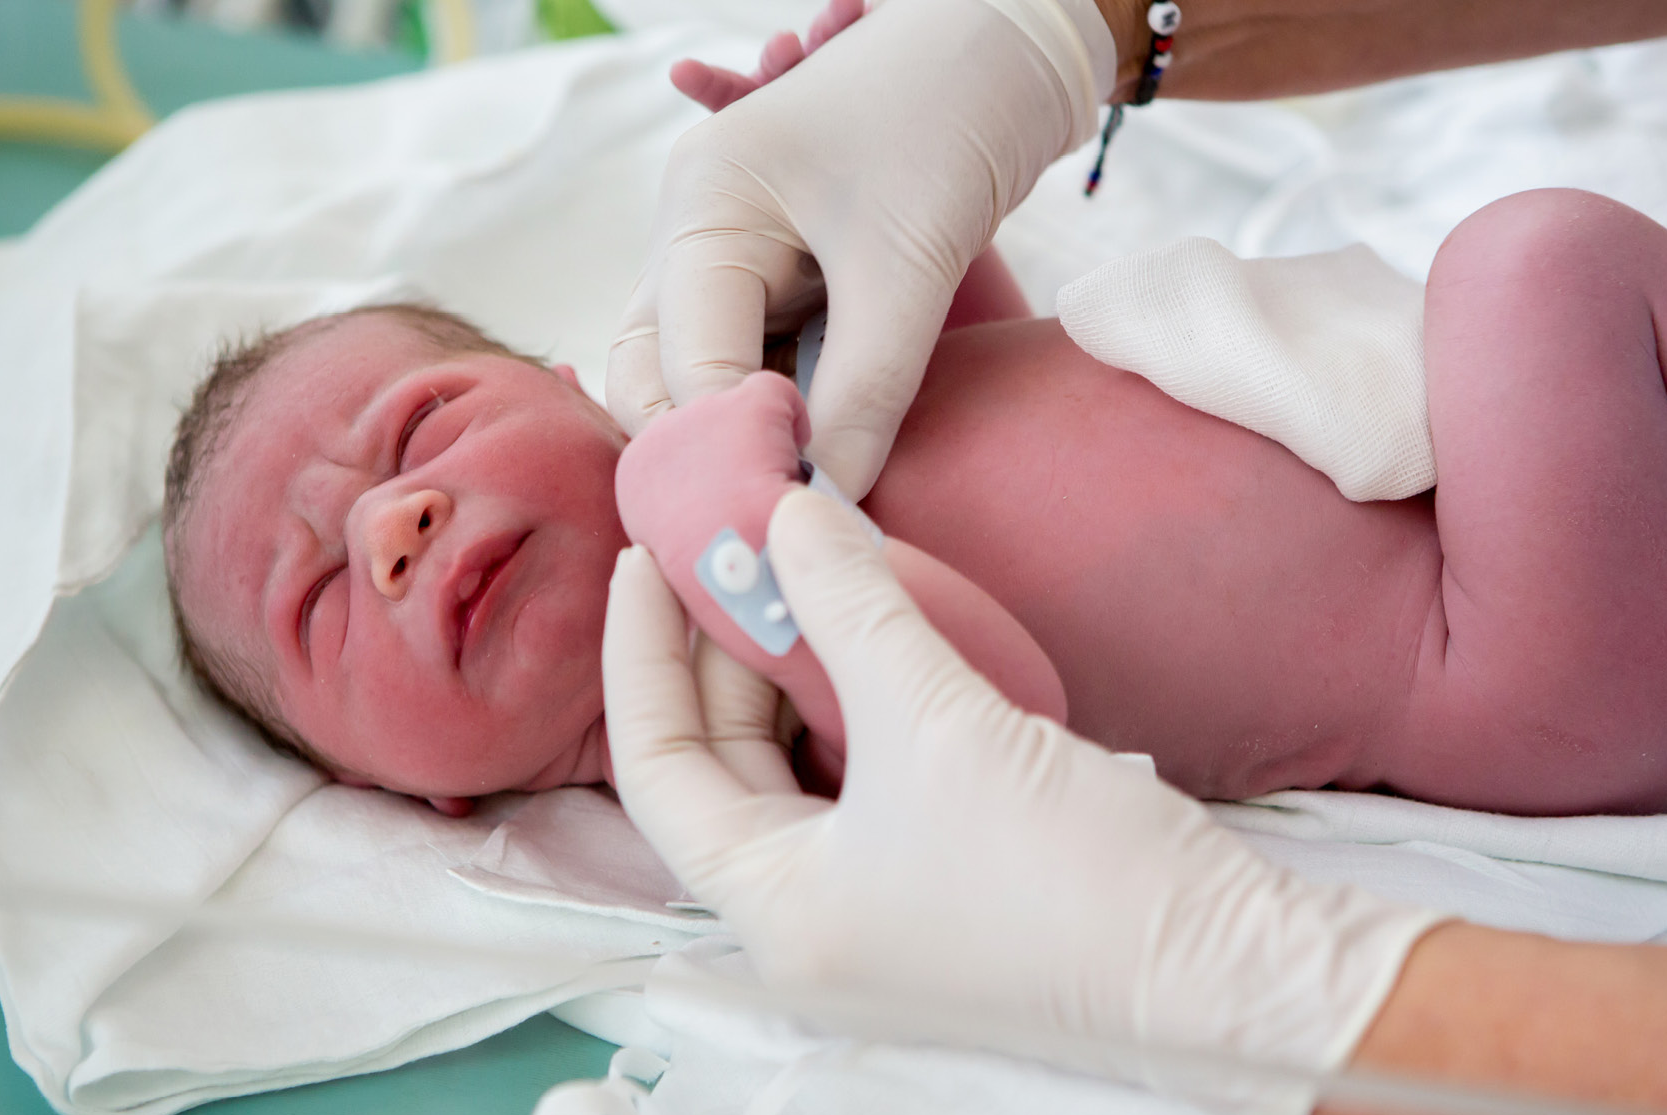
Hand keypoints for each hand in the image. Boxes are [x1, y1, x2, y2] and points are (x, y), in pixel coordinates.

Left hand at [602, 488, 1444, 1114]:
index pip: (658, 770)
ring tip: (796, 572)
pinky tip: (869, 634)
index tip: (649, 555)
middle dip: (721, 655)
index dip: (643, 655)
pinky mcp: (939, 886)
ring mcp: (875, 910)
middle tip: (731, 546)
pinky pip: (859, 780)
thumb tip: (788, 509)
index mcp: (775, 913)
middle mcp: (807, 923)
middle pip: (721, 769)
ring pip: (793, 772)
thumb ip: (852, 606)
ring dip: (791, 675)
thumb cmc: (1069, 871)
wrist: (1233, 967)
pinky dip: (853, 705)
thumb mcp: (942, 722)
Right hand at [607, 0, 1116, 497]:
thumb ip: (864, 393)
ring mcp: (734, 255)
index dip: (731, 447)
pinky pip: (755, 361)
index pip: (681, 365)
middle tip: (770, 516)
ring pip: (701, 376)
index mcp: (701, 210)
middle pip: (652, 375)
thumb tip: (828, 508)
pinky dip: (779, 410)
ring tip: (797, 497)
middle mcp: (696, 235)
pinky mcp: (781, 274)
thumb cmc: (949, 118)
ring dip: (742, 434)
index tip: (793, 516)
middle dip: (699, 448)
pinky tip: (818, 453)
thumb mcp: (907, 267)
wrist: (1014, 43)